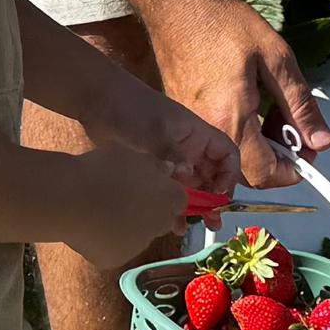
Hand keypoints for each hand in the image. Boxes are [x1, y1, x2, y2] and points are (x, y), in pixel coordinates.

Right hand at [62, 143, 193, 265]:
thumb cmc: (102, 169)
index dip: (163, 193)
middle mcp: (161, 224)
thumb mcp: (132, 155)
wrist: (70, 198)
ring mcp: (139, 245)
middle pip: (161, 220)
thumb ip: (154, 165)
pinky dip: (107, 242)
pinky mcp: (117, 260)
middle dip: (149, 213)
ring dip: (128, 228)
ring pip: (138, 237)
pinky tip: (90, 228)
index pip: (178, 200)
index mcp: (169, 197)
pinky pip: (116, 250)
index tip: (146, 187)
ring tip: (101, 212)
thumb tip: (168, 172)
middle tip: (122, 199)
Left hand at [114, 86, 238, 219]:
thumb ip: (171, 153)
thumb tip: (187, 175)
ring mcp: (171, 161)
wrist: (98, 102)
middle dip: (215, 199)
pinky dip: (173, 206)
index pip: (227, 155)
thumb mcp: (153, 131)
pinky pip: (170, 191)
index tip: (220, 194)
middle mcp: (189, 150)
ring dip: (197, 206)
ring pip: (192, 187)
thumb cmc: (132, 109)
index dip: (230, 175)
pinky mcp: (153, 171)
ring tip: (198, 227)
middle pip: (212, 176)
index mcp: (196, 135)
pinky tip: (172, 225)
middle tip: (214, 222)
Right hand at [140, 0, 329, 189]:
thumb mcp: (277, 58)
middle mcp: (205, 130)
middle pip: (246, 173)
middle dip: (276, 158)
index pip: (264, 174)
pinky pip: (215, 140)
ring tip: (272, 111)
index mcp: (230, 120)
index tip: (307, 150)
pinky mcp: (183, 115)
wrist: (177, 2)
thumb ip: (300, 104)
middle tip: (292, 126)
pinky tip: (249, 104)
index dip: (292, 170)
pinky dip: (238, 134)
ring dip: (258, 146)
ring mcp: (190, 125)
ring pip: (231, 158)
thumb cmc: (224, 22)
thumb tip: (320, 140)